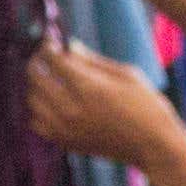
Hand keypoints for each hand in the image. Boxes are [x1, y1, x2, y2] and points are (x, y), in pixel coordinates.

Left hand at [24, 43, 185, 175]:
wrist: (152, 145)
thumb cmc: (146, 105)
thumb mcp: (126, 74)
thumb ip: (93, 61)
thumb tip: (69, 46)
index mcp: (88, 87)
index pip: (53, 60)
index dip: (47, 46)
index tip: (49, 41)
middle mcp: (71, 109)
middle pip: (36, 78)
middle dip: (38, 62)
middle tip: (45, 56)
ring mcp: (65, 128)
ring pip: (32, 100)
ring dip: (36, 85)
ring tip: (49, 78)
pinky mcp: (64, 142)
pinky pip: (36, 122)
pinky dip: (39, 109)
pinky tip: (52, 102)